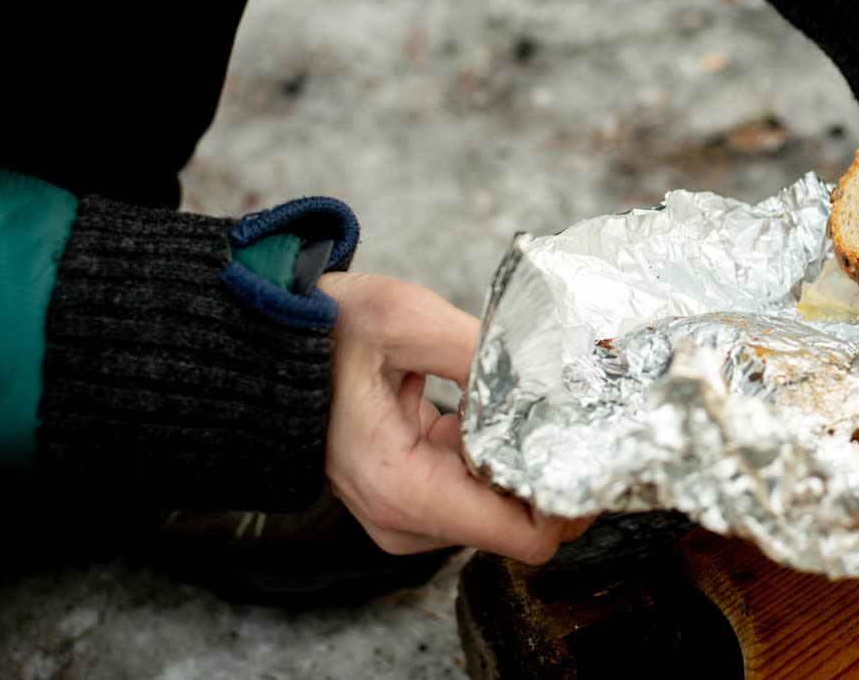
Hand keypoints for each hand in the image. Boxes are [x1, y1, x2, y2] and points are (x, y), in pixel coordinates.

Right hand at [318, 271, 594, 562]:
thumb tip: (551, 374)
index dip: (572, 501)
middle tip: (577, 410)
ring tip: (531, 398)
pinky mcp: (410, 491)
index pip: (523, 538)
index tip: (598, 451)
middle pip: (518, 521)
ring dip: (524, 456)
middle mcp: (405, 518)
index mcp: (404, 490)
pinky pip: (476, 482)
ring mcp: (406, 510)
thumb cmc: (318, 332)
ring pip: (501, 500)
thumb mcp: (406, 320)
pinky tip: (493, 403)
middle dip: (552, 471)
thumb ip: (485, 351)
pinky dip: (496, 449)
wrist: (261, 341)